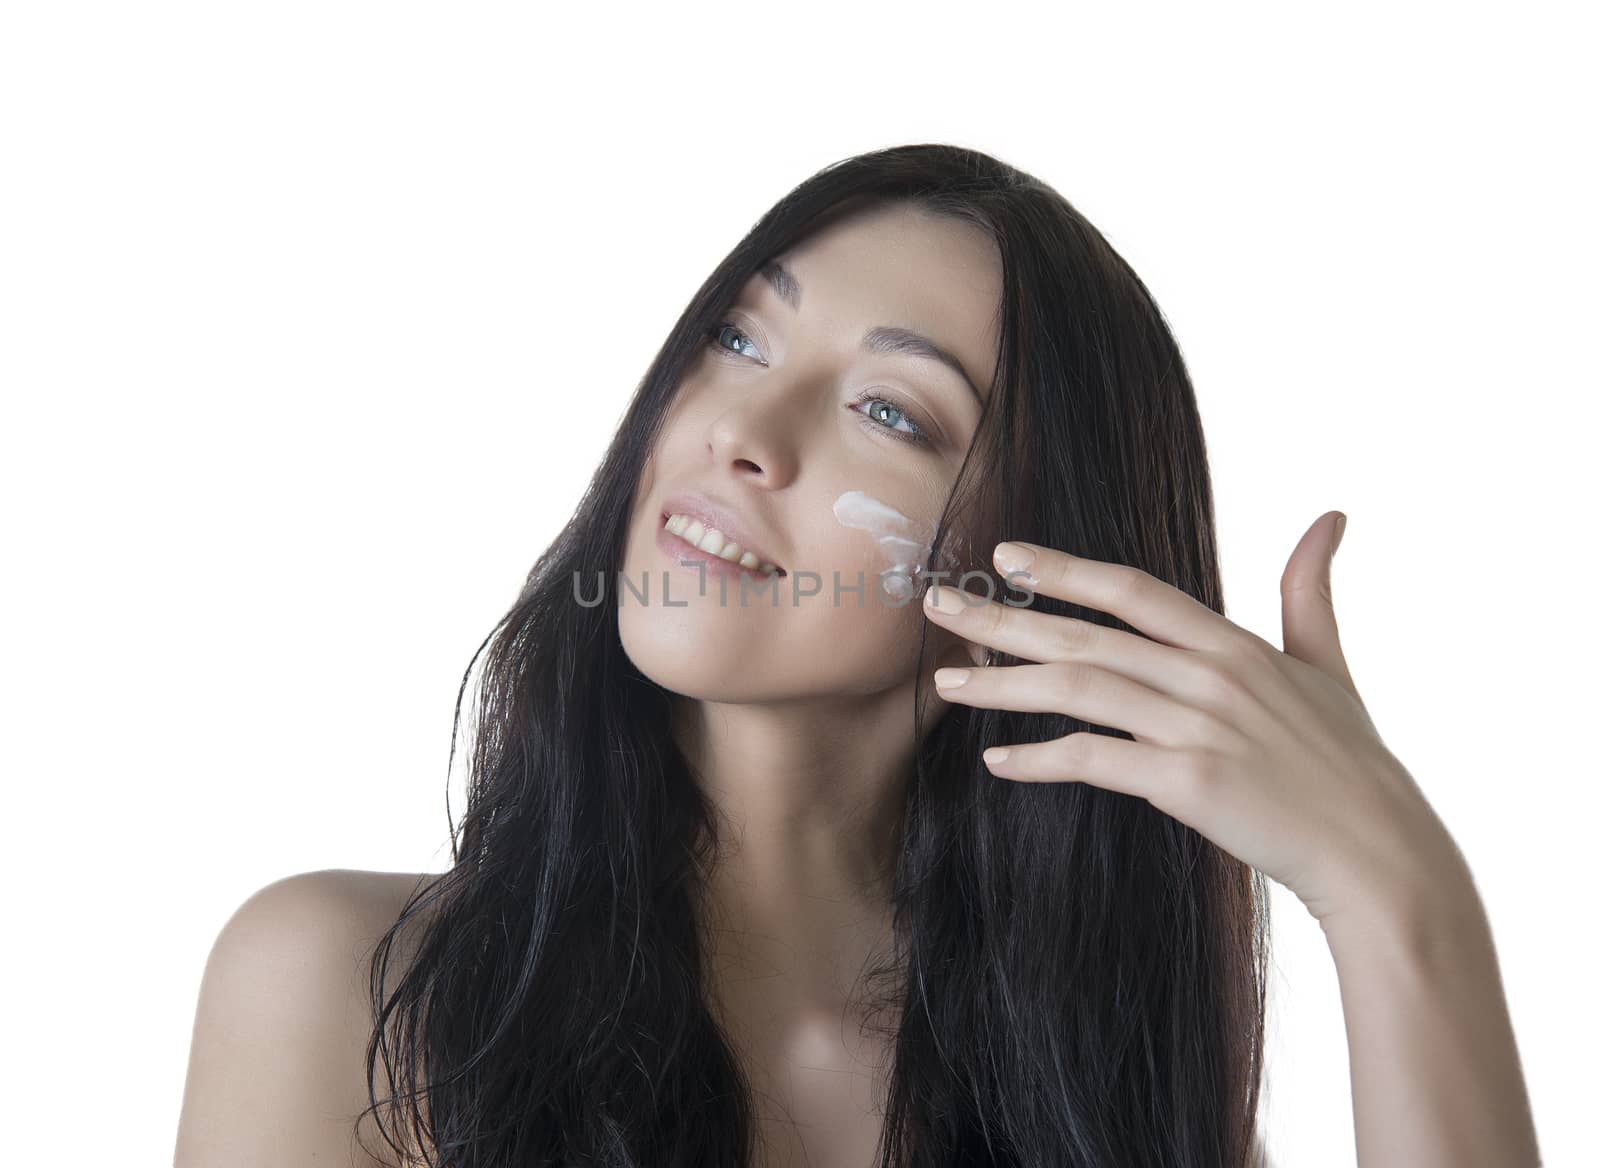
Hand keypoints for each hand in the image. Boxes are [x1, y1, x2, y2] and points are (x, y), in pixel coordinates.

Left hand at [922, 511, 1470, 928]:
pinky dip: (1042, 759)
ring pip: (1080, 690)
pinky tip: (997, 760)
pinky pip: (1097, 761)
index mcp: (1233, 644)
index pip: (1132, 590)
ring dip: (1004, 685)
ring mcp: (1198, 728)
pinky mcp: (1190, 785)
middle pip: (1087, 635)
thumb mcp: (1328, 664)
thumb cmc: (1349, 762)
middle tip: (937, 606)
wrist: (1378, 850)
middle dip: (1004, 619)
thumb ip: (1310, 592)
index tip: (1005, 558)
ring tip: (946, 683)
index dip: (1065, 570)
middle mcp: (1209, 676)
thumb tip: (1329, 517)